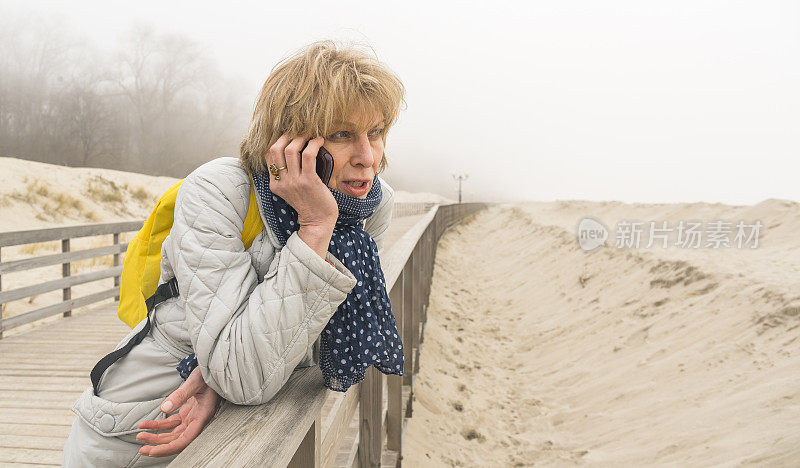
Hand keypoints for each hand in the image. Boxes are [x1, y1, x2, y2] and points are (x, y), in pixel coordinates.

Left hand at [136, 366, 220, 456]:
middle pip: (177, 439)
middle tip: (142, 448)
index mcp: (203, 415)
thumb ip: (180, 395)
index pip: (186, 439)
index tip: (153, 451)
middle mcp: (198, 420)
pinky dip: (158, 425)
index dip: (169, 448)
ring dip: (157, 437)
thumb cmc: (209, 374)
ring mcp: (192, 417)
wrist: (214, 368)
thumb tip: (164, 408)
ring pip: (173, 433)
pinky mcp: (187, 413)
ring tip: (140, 436)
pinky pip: (171, 423)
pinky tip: (146, 424)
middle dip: (159, 445)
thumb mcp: (195, 382)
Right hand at [267, 135, 337, 256]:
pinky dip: (314, 144)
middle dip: (287, 135)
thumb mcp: (291, 191)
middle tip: (299, 131)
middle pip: (276, 149)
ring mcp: (294, 182)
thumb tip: (293, 151)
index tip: (288, 134)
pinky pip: (308, 155)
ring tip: (310, 134)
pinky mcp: (309, 181)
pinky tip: (319, 141)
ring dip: (301, 137)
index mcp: (275, 184)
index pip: (268, 155)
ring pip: (291, 149)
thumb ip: (287, 176)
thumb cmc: (309, 204)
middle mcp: (282, 182)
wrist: (318, 222)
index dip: (277, 140)